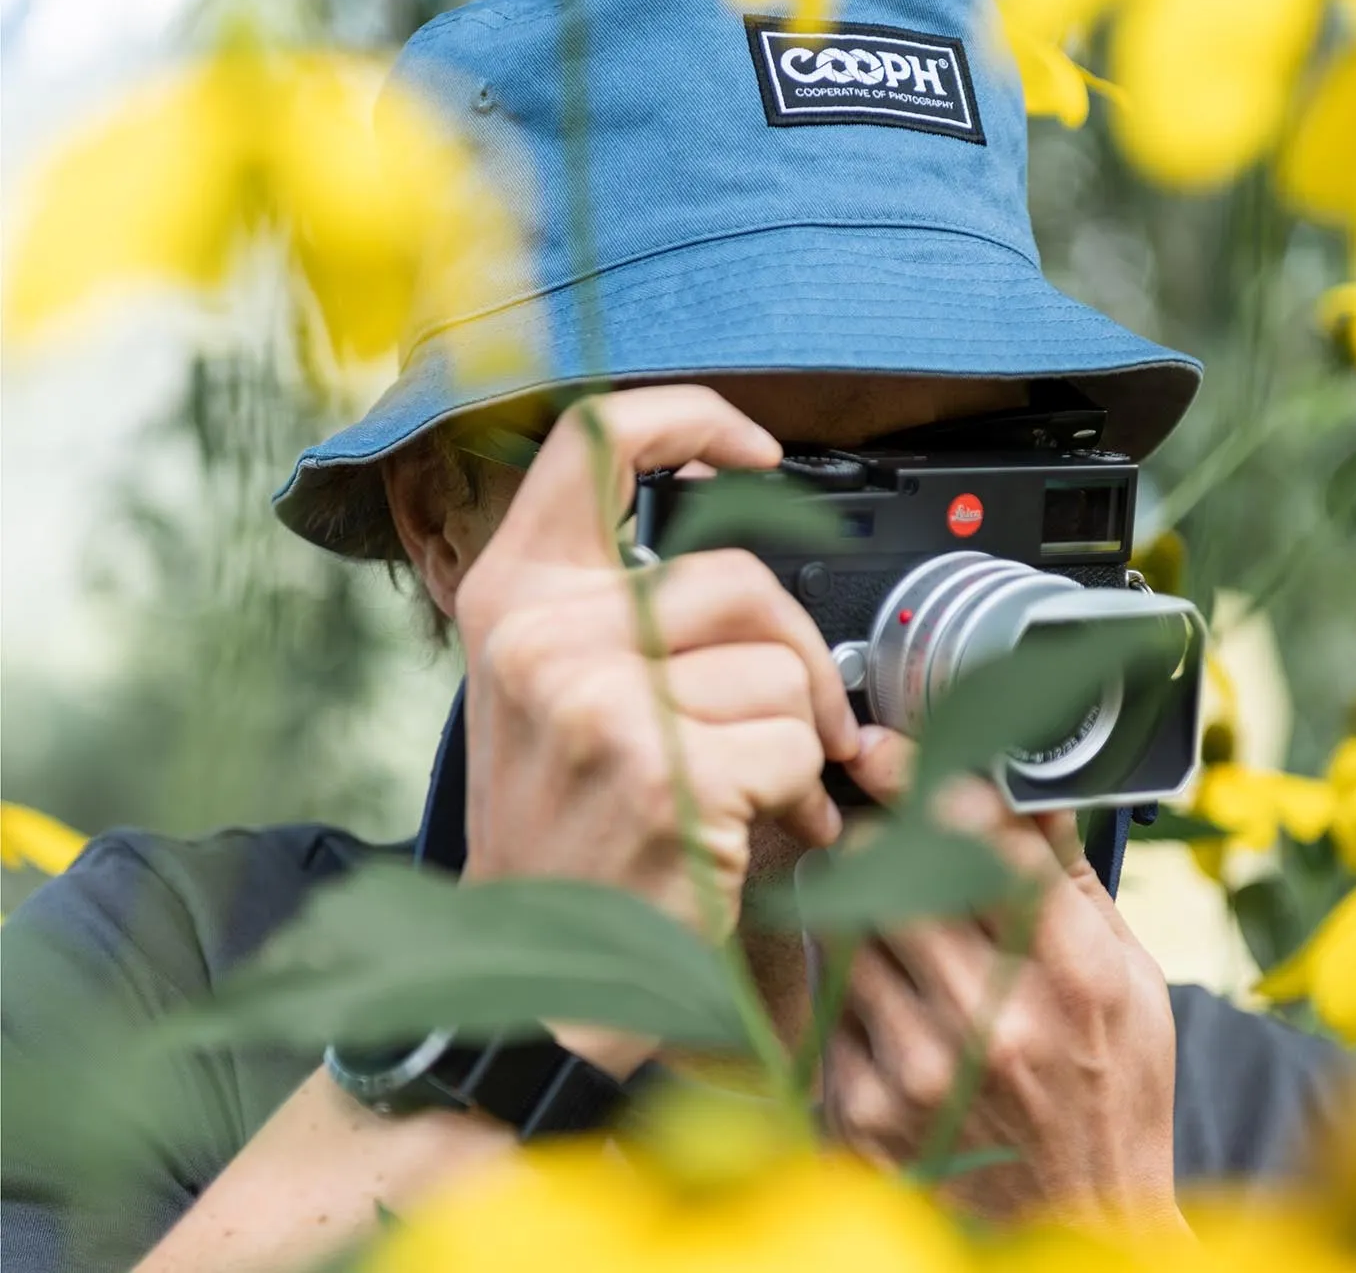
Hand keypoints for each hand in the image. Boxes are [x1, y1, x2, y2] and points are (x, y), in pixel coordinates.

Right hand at [455, 386, 855, 940]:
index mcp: (514, 596)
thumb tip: (748, 562)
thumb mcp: (552, 692)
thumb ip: (621, 610)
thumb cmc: (560, 831)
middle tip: (804, 714)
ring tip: (757, 790)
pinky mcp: (659, 774)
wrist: (530, 973)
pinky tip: (758, 831)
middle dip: (796, 650)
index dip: (694, 418)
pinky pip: (793, 747)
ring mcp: (596, 702)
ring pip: (778, 671)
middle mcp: (543, 636)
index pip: (597, 438)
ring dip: (797, 738)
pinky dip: (801, 795)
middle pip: (738, 574)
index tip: (758, 454)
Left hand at [820, 729, 1178, 1228]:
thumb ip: (1068, 879)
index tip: (879, 745)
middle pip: (887, 867)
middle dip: (872, 834)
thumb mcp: (1129, 983)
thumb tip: (1019, 781)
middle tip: (877, 833)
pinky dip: (847, 983)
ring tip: (892, 927)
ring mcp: (920, 1070)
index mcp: (1072, 976)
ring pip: (841, 923)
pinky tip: (889, 1006)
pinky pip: (826, 998)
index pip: (981, 838)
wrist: (1079, 1234)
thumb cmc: (1111, 1098)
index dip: (919, 776)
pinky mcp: (863, 1109)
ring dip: (851, 903)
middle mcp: (993, 1020)